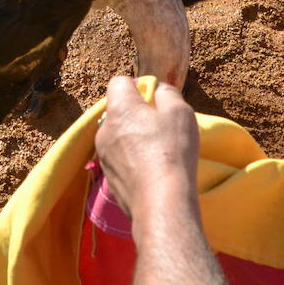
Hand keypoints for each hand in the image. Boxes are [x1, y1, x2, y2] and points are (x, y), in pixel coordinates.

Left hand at [94, 76, 199, 219]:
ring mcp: (103, 155)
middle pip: (117, 110)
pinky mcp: (107, 177)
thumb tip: (159, 91)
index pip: (119, 82)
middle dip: (136, 112)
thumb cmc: (172, 151)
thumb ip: (168, 94)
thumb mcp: (180, 113)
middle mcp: (104, 129)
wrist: (161, 202)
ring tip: (157, 151)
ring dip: (132, 136)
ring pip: (117, 135)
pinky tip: (150, 170)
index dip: (138, 85)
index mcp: (120, 109)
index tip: (155, 98)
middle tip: (159, 125)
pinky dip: (131, 158)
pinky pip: (119, 158)